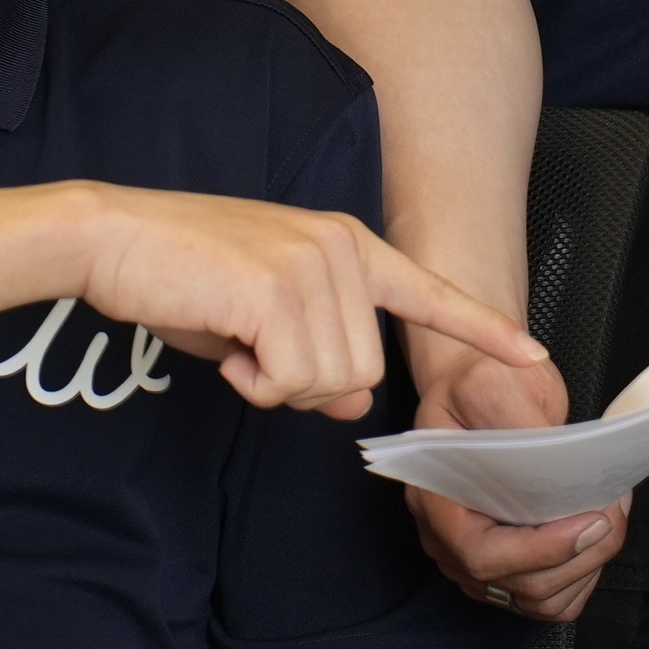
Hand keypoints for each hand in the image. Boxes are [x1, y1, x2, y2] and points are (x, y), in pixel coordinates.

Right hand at [67, 187, 550, 421]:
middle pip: (365, 374)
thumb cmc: (184, 278)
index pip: (430, 293)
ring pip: (333, 384)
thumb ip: (317, 358)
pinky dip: (255, 386)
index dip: (483, 330)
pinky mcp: (276, 292)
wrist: (113, 238)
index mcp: (347, 245)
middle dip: (308, 389)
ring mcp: (312, 266)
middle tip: (255, 358)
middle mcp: (341, 249)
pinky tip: (225, 350)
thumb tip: (352, 410)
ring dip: (279, 388)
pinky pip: (291, 382)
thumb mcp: (263, 325)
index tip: (534, 355)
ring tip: (237, 346)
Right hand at [397, 330, 628, 621]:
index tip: (591, 522)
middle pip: (516, 584)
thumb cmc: (484, 381)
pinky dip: (580, 575)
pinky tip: (594, 536)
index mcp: (432, 495)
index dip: (538, 550)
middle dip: (579, 556)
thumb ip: (522, 422)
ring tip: (611, 515)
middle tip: (616, 510)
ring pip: (537, 598)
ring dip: (587, 565)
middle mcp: (446, 538)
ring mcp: (474, 558)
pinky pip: (547, 598)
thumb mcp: (497, 381)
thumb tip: (559, 463)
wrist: (483, 387)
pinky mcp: (506, 564)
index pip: (479, 553)